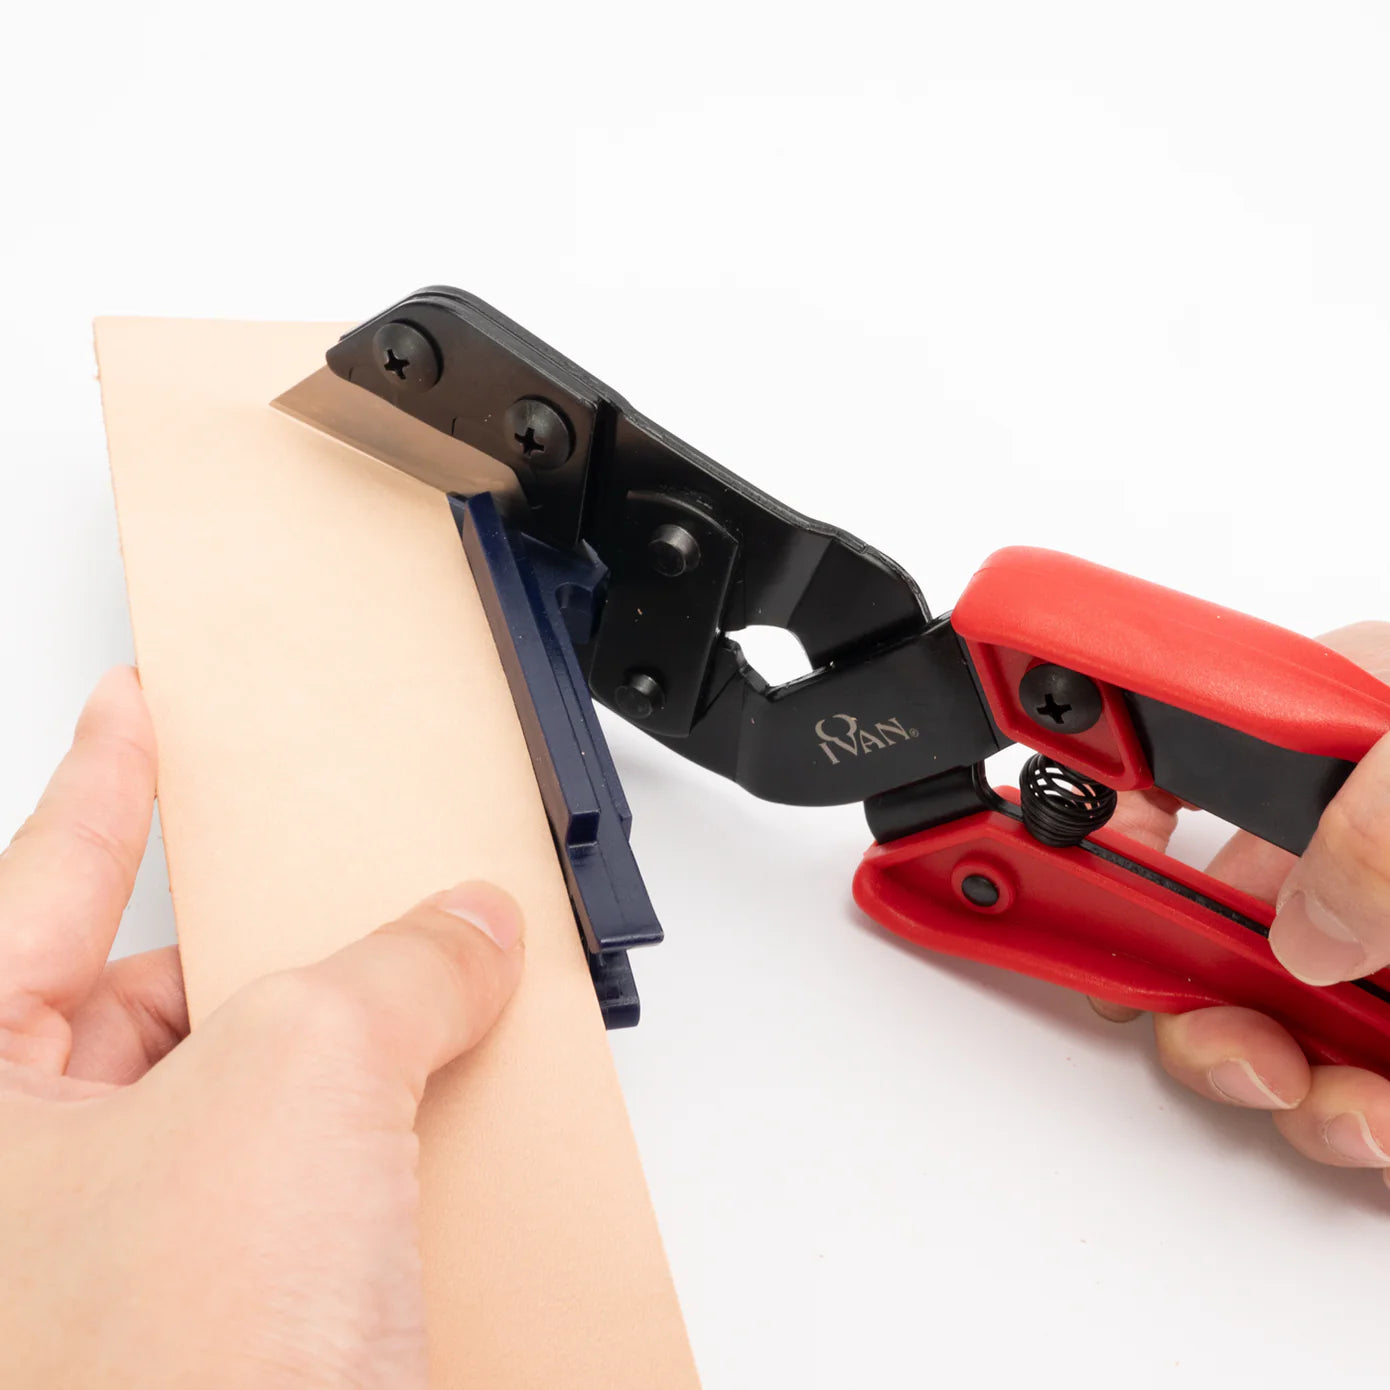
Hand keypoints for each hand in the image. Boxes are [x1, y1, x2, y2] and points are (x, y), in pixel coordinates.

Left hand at [0, 668, 525, 1387]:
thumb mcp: (294, 1086)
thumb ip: (387, 969)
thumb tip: (460, 934)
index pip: (47, 879)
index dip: (108, 776)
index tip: (136, 704)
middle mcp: (24, 1198)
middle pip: (163, 996)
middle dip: (279, 942)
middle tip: (364, 886)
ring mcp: (110, 1278)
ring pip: (251, 1104)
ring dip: (356, 1053)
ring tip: (441, 1001)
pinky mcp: (214, 1341)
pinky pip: (308, 1193)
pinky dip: (382, 1147)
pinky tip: (447, 1126)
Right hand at [1093, 622, 1389, 1178]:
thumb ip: (1376, 828)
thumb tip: (1302, 932)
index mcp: (1359, 729)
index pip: (1179, 765)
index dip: (1091, 821)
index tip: (1013, 868)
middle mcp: (1380, 828)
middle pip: (1219, 911)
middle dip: (1186, 985)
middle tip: (1185, 1021)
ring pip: (1294, 1014)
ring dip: (1282, 1071)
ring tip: (1316, 1093)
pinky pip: (1377, 1080)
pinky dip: (1366, 1117)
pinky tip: (1377, 1117)